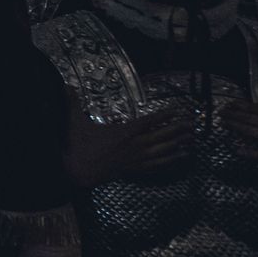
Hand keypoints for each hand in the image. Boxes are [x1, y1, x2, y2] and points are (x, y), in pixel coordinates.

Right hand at [62, 97, 192, 187]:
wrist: (78, 172)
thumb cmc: (77, 146)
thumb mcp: (73, 122)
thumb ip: (71, 103)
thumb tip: (64, 84)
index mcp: (123, 132)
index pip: (148, 121)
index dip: (164, 115)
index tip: (177, 109)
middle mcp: (133, 145)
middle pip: (161, 136)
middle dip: (178, 129)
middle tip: (192, 123)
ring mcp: (136, 159)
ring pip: (163, 151)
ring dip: (179, 144)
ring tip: (192, 138)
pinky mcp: (135, 169)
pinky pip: (158, 165)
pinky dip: (171, 160)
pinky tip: (182, 157)